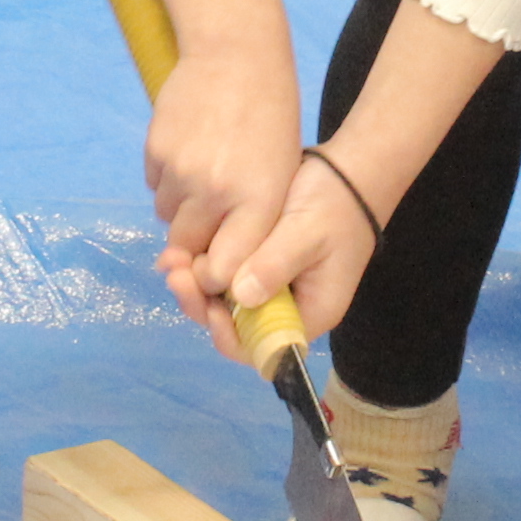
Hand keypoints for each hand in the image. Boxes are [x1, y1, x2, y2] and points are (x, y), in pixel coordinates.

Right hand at [143, 0, 303, 331]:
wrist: (236, 52)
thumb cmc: (272, 116)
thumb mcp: (279, 173)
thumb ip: (254, 221)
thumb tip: (219, 266)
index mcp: (259, 201)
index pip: (223, 271)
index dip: (217, 275)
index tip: (219, 265)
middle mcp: (216, 193)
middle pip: (187, 249)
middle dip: (195, 244)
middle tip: (210, 216)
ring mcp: (181, 172)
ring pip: (166, 218)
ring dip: (180, 209)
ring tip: (204, 173)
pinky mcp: (155, 151)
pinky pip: (155, 187)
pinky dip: (168, 181)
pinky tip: (189, 151)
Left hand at [195, 154, 382, 361]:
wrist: (348, 173)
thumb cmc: (334, 205)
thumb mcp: (306, 234)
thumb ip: (273, 266)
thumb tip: (240, 296)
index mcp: (308, 314)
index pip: (262, 347)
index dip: (228, 334)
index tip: (207, 304)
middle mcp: (286, 310)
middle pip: (235, 326)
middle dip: (202, 303)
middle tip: (175, 273)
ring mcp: (271, 289)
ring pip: (225, 302)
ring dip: (197, 285)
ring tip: (172, 259)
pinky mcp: (257, 267)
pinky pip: (226, 278)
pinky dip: (204, 268)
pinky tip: (182, 251)